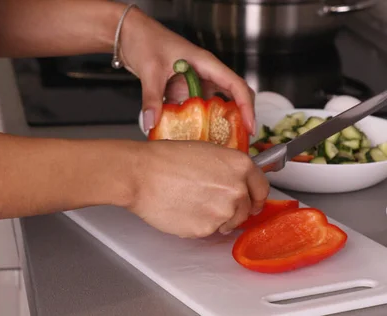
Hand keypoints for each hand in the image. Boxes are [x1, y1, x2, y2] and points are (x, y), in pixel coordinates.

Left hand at [118, 9, 255, 134]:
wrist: (130, 35)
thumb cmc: (145, 40)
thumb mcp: (150, 70)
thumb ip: (152, 98)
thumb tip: (152, 123)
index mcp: (206, 64)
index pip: (236, 85)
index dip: (246, 107)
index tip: (249, 126)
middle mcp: (203, 73)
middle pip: (230, 97)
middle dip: (236, 119)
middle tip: (237, 141)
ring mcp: (192, 82)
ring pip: (210, 105)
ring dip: (213, 123)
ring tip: (214, 144)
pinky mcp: (180, 89)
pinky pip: (191, 108)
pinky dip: (191, 121)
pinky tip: (186, 135)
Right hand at [128, 141, 268, 237]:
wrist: (141, 175)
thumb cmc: (164, 159)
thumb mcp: (205, 151)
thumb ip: (227, 168)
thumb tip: (234, 181)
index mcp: (240, 165)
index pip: (262, 188)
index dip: (255, 195)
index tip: (251, 200)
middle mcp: (237, 189)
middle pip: (246, 208)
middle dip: (233, 208)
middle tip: (211, 202)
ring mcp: (223, 212)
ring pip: (228, 222)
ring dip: (216, 218)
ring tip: (192, 204)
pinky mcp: (206, 229)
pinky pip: (208, 231)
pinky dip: (197, 224)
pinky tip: (183, 210)